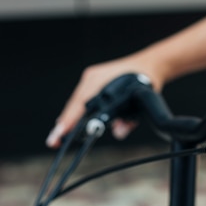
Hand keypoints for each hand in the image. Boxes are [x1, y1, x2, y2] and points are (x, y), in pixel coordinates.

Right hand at [46, 53, 162, 147]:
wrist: (150, 64)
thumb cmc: (145, 83)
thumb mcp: (140, 105)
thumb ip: (128, 121)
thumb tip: (117, 133)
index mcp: (100, 80)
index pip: (79, 104)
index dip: (68, 122)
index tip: (58, 136)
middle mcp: (92, 77)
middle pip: (74, 104)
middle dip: (65, 123)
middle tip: (54, 141)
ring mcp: (92, 77)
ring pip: (77, 101)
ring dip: (71, 117)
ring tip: (61, 134)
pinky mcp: (94, 78)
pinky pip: (83, 97)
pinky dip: (79, 110)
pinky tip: (75, 121)